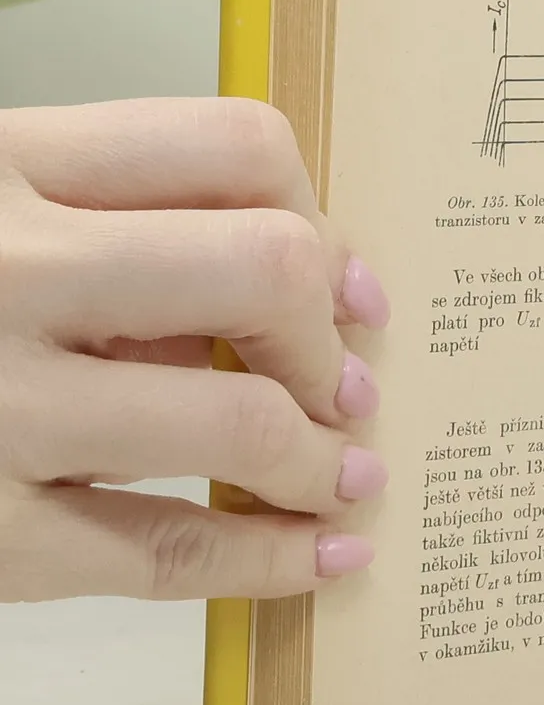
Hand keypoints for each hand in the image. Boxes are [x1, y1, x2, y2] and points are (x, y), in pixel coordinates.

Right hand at [0, 99, 388, 601]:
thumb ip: (106, 225)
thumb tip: (306, 293)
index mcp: (4, 165)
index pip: (234, 144)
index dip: (321, 217)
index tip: (346, 284)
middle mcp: (0, 270)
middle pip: (265, 268)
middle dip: (329, 339)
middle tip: (347, 387)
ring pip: (237, 418)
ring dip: (322, 457)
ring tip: (344, 474)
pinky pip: (165, 550)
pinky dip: (269, 560)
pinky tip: (321, 557)